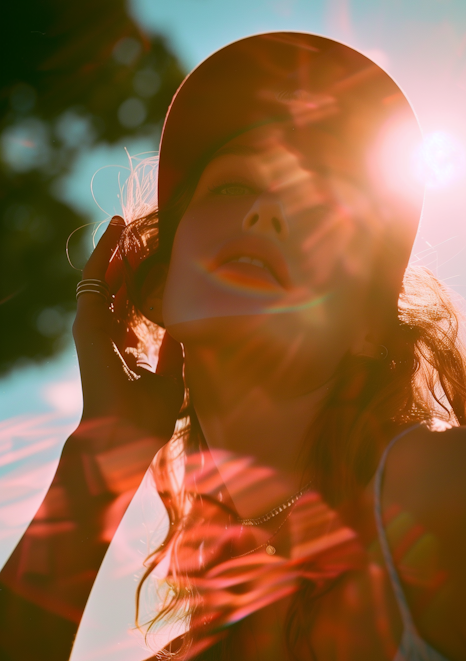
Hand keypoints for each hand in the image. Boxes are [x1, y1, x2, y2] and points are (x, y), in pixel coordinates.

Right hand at [70, 217, 183, 492]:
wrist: (125, 435)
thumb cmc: (148, 416)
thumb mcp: (170, 377)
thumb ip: (173, 352)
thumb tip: (183, 329)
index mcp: (122, 347)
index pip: (128, 306)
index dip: (139, 282)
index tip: (154, 260)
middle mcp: (106, 334)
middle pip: (114, 287)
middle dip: (125, 260)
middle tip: (140, 233)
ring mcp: (94, 327)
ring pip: (100, 277)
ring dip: (112, 250)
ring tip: (124, 224)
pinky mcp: (88, 322)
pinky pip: (92, 277)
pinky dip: (102, 253)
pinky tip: (115, 232)